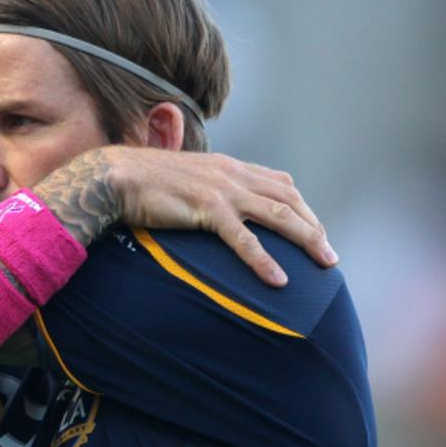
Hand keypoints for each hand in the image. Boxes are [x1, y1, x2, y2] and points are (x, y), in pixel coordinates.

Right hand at [106, 147, 335, 285]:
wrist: (116, 176)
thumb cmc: (142, 183)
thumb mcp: (184, 180)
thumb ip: (204, 190)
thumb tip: (209, 210)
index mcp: (229, 167)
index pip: (280, 183)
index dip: (302, 207)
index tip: (314, 230)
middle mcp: (233, 174)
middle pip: (289, 199)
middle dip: (314, 227)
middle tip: (329, 255)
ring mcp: (222, 190)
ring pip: (278, 215)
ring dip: (307, 240)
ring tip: (324, 264)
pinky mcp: (207, 209)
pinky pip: (243, 238)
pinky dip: (264, 260)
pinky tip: (278, 280)